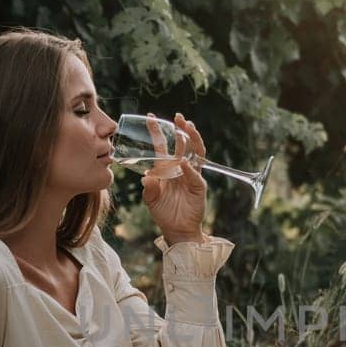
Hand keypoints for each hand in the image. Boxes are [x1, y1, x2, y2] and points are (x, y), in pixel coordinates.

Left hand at [142, 112, 207, 241]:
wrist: (177, 229)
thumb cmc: (163, 212)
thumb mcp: (151, 199)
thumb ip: (149, 188)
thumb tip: (146, 176)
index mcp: (166, 168)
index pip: (162, 145)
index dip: (157, 131)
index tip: (150, 117)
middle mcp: (180, 168)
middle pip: (182, 144)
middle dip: (181, 129)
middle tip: (178, 117)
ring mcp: (191, 175)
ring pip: (195, 152)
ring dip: (192, 139)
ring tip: (188, 127)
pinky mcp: (199, 186)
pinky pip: (195, 175)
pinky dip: (190, 169)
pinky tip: (184, 163)